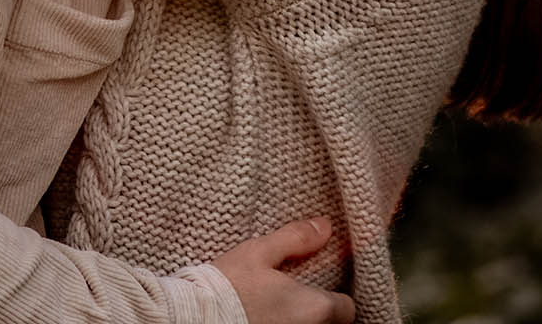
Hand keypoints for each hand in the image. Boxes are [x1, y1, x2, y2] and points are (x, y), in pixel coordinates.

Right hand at [213, 218, 355, 323]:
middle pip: (330, 322)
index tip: (324, 286)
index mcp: (314, 308)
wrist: (194, 317)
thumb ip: (295, 239)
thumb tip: (324, 226)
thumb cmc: (227, 287)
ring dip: (300, 317)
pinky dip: (283, 323)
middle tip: (300, 292)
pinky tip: (267, 315)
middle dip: (319, 309)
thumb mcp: (259, 252)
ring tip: (281, 304)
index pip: (347, 309)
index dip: (338, 297)